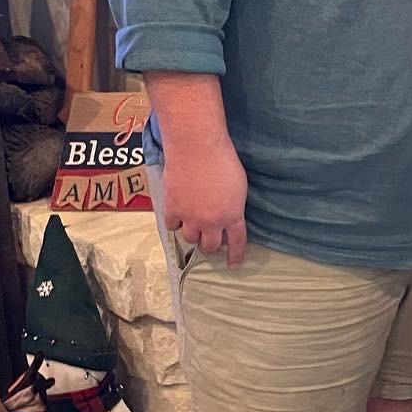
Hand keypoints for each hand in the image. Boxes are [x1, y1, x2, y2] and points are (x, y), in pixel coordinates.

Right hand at [162, 140, 248, 267]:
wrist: (197, 148)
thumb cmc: (223, 160)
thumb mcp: (239, 186)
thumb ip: (234, 205)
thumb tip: (229, 216)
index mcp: (232, 215)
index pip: (236, 243)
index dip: (235, 255)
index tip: (233, 264)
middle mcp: (212, 221)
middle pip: (210, 246)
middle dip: (211, 244)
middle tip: (209, 238)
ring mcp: (191, 217)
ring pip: (190, 238)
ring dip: (193, 233)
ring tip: (193, 224)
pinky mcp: (172, 209)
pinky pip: (172, 226)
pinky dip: (175, 221)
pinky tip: (177, 214)